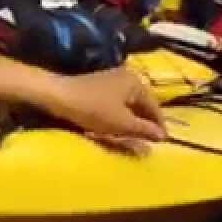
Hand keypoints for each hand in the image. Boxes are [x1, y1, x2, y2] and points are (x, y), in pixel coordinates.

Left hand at [39, 67, 167, 153]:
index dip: (159, 126)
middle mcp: (128, 77)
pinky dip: (120, 115)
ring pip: (129, 104)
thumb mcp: (121, 123)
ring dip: (132, 120)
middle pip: (142, 104)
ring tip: (133, 136)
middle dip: (145, 123)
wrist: (57, 96)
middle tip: (147, 141)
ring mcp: (113, 79)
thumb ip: (144, 130)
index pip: (155, 107)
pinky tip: (117, 126)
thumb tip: (164, 137)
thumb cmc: (93, 109)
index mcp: (137, 83)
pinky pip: (118, 102)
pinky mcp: (100, 86)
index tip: (162, 143)